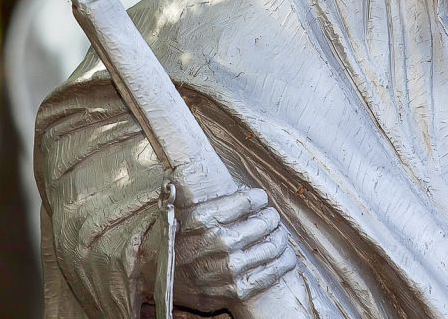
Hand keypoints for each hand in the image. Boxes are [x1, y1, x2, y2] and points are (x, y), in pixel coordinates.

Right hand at [172, 188, 295, 311]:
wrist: (162, 282)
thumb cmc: (173, 242)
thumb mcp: (176, 211)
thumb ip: (187, 187)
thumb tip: (192, 157)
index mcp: (203, 217)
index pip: (249, 199)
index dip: (259, 198)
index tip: (260, 200)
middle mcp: (218, 241)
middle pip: (265, 221)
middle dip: (271, 217)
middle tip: (270, 218)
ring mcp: (230, 267)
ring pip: (273, 245)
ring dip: (280, 238)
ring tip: (277, 235)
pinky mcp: (238, 289)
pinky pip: (274, 271)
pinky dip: (285, 261)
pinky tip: (284, 256)